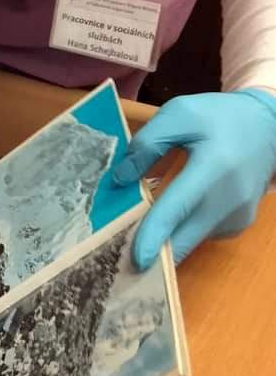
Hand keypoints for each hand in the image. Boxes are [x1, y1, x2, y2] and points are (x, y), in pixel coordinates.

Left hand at [113, 89, 275, 267]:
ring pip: (188, 242)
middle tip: (116, 250)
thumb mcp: (179, 114)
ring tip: (141, 220)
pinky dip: (180, 231)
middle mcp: (228, 201)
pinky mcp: (236, 227)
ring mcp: (236, 218)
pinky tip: (170, 213)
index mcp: (212, 169)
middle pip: (182, 241)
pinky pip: (199, 236)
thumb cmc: (219, 117)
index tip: (134, 261)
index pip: (176, 211)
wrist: (267, 126)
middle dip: (150, 251)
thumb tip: (120, 180)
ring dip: (163, 239)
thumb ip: (146, 144)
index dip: (152, 238)